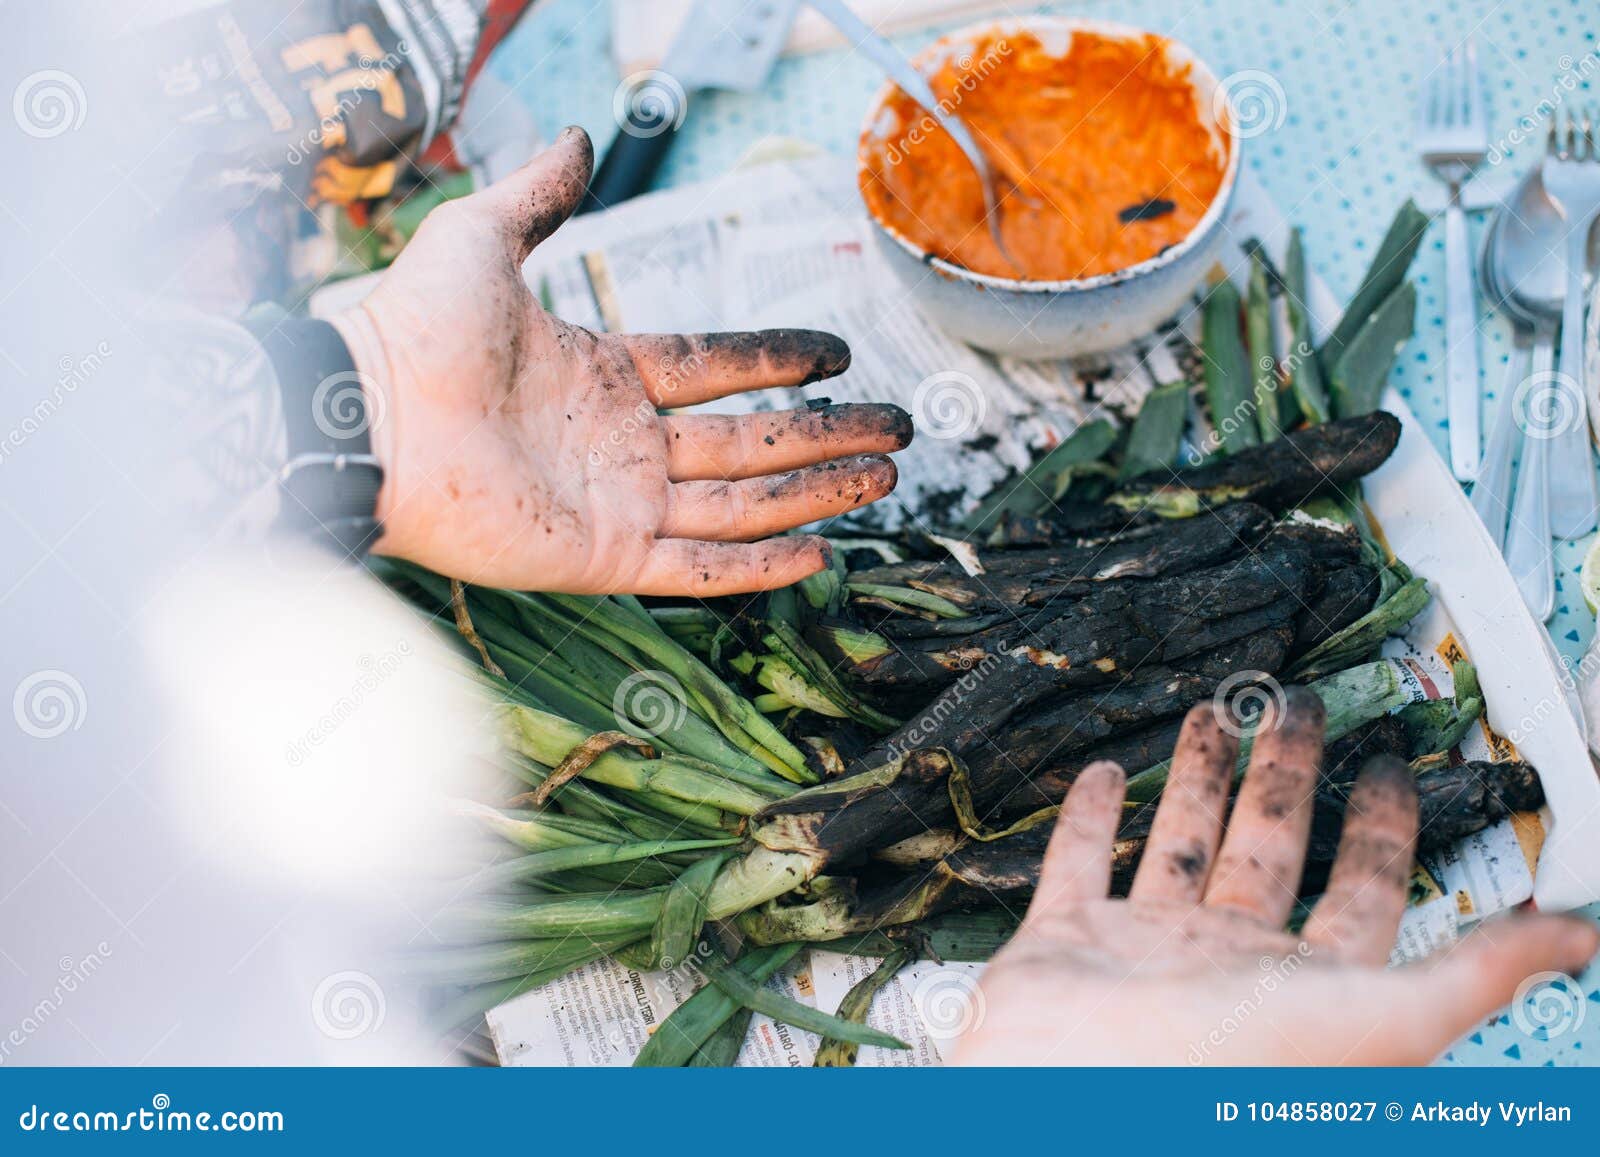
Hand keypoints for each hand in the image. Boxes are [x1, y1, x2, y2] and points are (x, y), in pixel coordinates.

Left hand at [330, 127, 910, 594]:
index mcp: (602, 373)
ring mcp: (615, 501)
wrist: (362, 416)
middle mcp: (620, 442)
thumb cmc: (410, 328)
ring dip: (814, 491)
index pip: (713, 367)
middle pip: (749, 440)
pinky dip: (757, 567)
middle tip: (895, 431)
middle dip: (827, 435)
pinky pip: (695, 567)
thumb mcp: (481, 238)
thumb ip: (539, 195)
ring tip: (882, 481)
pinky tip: (816, 554)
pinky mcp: (599, 555)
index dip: (776, 360)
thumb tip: (576, 135)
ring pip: (740, 503)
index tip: (835, 354)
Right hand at [952, 688, 1599, 1064]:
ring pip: (1180, 844)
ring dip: (1198, 782)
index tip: (1389, 766)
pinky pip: (1079, 862)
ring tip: (1213, 718)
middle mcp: (1228, 962)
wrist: (1081, 1093)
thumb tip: (1580, 937)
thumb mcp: (1386, 1016)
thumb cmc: (1230, 1075)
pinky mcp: (1069, 939)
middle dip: (1288, 777)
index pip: (1361, 889)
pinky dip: (1088, 818)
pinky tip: (1103, 776)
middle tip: (1300, 711)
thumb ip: (1479, 970)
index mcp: (1306, 984)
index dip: (1383, 826)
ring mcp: (1145, 949)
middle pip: (1271, 849)